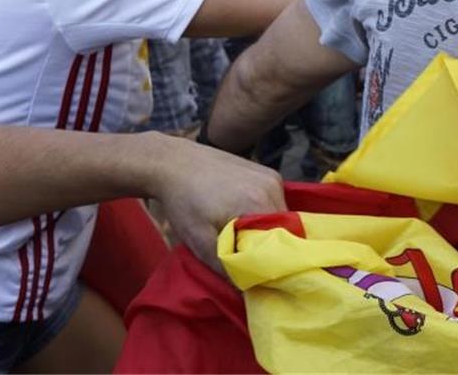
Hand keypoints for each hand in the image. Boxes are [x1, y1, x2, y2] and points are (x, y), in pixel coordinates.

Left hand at [150, 138, 284, 274]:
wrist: (173, 163)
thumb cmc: (183, 202)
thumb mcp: (199, 240)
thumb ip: (225, 268)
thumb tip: (245, 292)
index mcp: (259, 203)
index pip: (283, 242)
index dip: (272, 260)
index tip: (258, 271)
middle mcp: (272, 186)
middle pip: (284, 228)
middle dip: (269, 245)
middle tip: (248, 256)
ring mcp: (271, 176)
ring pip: (280, 214)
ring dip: (267, 229)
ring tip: (243, 237)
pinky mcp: (266, 171)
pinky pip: (274, 200)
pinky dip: (264, 212)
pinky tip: (242, 216)